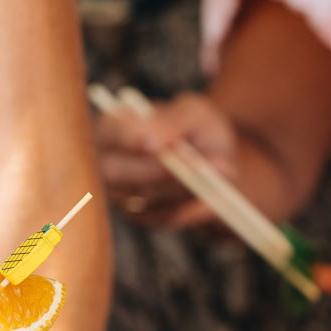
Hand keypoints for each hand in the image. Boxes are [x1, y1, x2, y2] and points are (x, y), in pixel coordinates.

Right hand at [96, 91, 244, 232]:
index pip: (109, 133)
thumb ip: (175, 121)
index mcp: (114, 127)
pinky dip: (192, 207)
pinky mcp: (141, 217)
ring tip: (222, 167)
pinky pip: (163, 217)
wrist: (216, 162)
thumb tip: (157, 141)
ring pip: (145, 196)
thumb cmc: (199, 128)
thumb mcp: (194, 112)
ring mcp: (121, 194)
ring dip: (185, 186)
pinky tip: (213, 195)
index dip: (128, 139)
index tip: (156, 145)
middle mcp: (109, 163)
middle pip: (116, 172)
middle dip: (158, 171)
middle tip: (194, 166)